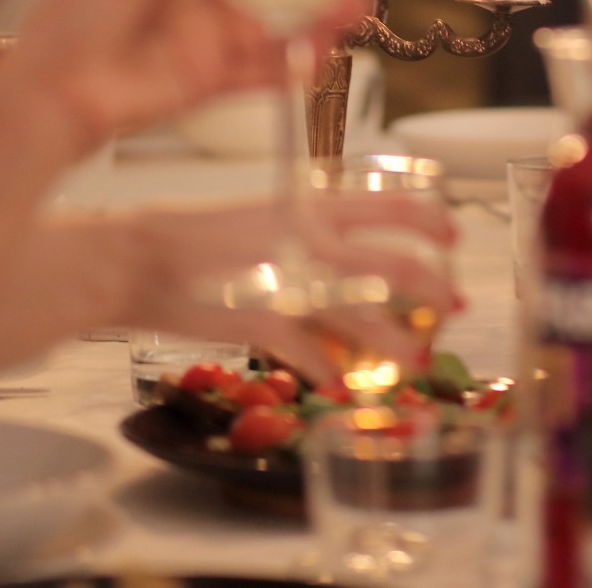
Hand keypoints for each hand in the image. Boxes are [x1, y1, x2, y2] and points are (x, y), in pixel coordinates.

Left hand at [0, 0, 301, 159]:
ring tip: (356, 4)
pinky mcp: (207, 85)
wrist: (50, 91)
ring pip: (270, 33)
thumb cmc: (71, 26)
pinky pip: (259, 73)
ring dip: (314, 21)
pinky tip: (321, 51)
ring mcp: (201, 49)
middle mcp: (189, 11)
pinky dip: (291, 65)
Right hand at [126, 196, 460, 378]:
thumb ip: (298, 228)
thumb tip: (331, 241)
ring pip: (363, 318)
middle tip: (454, 306)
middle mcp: (306, 243)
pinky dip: (330, 373)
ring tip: (418, 360)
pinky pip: (310, 355)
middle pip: (393, 266)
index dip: (430, 219)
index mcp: (306, 207)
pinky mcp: (261, 323)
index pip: (387, 205)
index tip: (453, 232)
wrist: (137, 257)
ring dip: (397, 344)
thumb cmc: (189, 234)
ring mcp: (287, 284)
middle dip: (433, 290)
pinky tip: (343, 386)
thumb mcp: (257, 214)